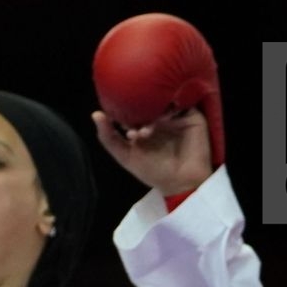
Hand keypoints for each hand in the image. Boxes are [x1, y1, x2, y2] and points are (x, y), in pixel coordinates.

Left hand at [91, 108, 212, 196]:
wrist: (181, 182)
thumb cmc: (153, 171)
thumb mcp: (125, 155)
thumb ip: (108, 137)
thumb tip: (95, 114)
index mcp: (142, 126)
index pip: (131, 110)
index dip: (122, 112)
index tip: (115, 120)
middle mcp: (159, 119)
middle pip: (146, 104)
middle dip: (136, 113)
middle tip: (131, 130)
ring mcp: (175, 117)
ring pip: (162, 104)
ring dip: (152, 114)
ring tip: (144, 133)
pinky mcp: (192, 117)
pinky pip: (181, 106)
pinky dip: (170, 111)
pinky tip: (161, 121)